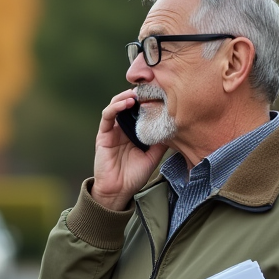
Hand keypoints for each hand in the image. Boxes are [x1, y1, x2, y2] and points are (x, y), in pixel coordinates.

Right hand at [93, 89, 167, 210]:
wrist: (118, 191)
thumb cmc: (135, 176)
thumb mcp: (154, 156)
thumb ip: (161, 142)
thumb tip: (175, 127)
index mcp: (135, 132)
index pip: (141, 110)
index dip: (149, 100)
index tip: (160, 92)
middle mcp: (124, 128)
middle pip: (129, 104)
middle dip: (138, 94)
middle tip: (149, 87)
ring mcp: (113, 129)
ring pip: (117, 105)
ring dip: (126, 96)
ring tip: (137, 94)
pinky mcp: (103, 134)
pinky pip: (107, 115)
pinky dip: (116, 106)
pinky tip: (127, 103)